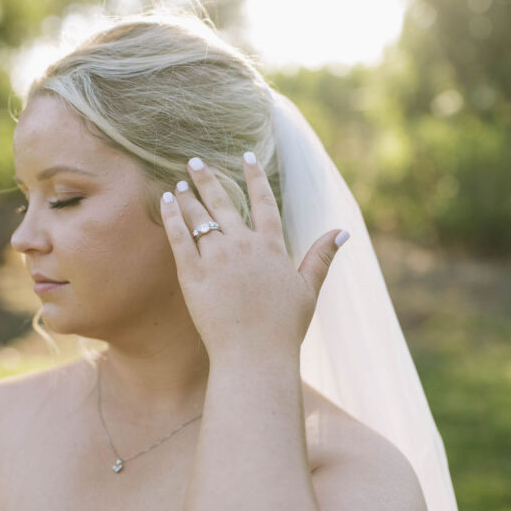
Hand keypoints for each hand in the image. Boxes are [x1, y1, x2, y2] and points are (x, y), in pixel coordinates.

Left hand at [159, 153, 349, 358]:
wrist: (255, 354)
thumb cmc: (284, 328)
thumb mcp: (308, 289)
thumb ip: (321, 257)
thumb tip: (343, 231)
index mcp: (271, 246)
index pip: (263, 200)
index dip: (254, 176)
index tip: (245, 156)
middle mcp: (243, 245)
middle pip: (223, 202)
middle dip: (208, 178)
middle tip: (194, 160)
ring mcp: (216, 258)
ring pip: (198, 217)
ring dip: (188, 196)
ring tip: (179, 182)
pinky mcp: (193, 274)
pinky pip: (179, 237)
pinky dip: (171, 215)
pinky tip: (167, 200)